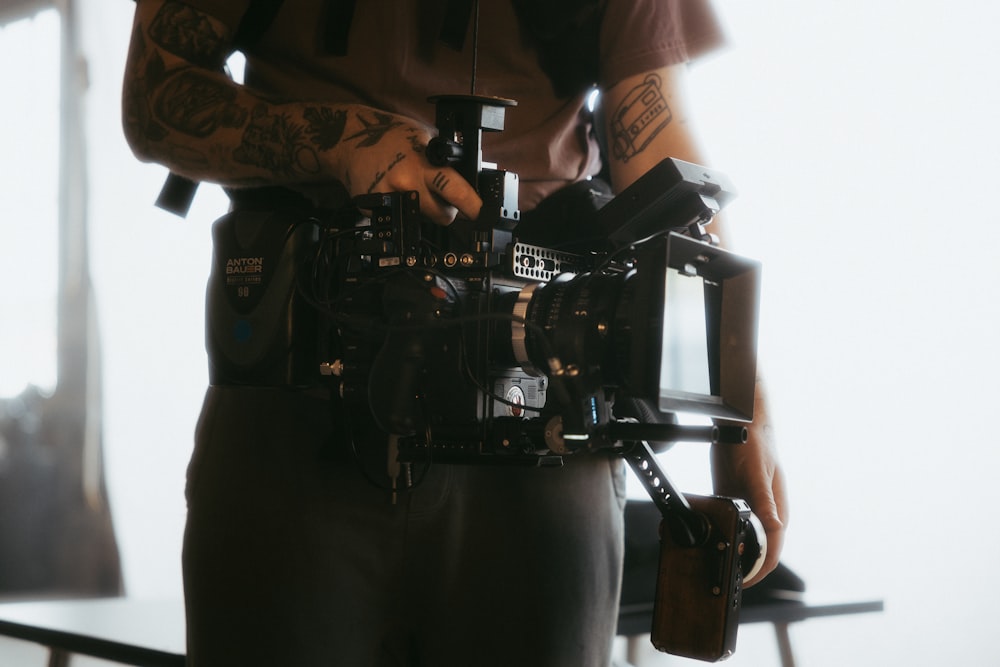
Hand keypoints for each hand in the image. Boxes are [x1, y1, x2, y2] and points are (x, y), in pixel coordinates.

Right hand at [336, 108, 481, 225]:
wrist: (348, 139)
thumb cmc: (390, 136)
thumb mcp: (424, 136)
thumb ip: (446, 158)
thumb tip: (471, 177)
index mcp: (424, 163)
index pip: (455, 190)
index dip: (472, 205)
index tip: (481, 214)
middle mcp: (407, 183)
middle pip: (442, 215)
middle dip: (447, 210)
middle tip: (442, 197)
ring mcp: (390, 198)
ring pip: (423, 220)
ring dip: (424, 210)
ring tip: (414, 188)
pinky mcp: (374, 210)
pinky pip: (400, 218)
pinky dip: (402, 209)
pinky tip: (394, 191)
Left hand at [711, 385, 787, 586]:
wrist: (742, 425)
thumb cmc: (757, 446)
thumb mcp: (757, 475)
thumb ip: (765, 503)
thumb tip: (777, 529)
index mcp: (777, 510)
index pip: (772, 550)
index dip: (759, 570)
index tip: (743, 581)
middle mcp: (764, 512)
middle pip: (755, 548)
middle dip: (741, 564)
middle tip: (722, 576)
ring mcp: (747, 506)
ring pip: (740, 537)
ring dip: (729, 549)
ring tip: (711, 561)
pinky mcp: (731, 499)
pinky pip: (725, 520)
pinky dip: (717, 530)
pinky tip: (706, 536)